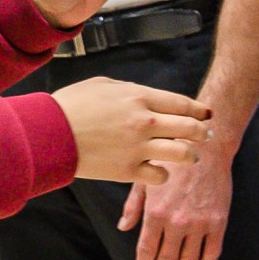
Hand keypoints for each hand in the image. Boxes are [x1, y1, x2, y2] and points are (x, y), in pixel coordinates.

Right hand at [52, 77, 213, 184]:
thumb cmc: (73, 104)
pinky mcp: (128, 171)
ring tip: (190, 157)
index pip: (182, 104)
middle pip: (189, 128)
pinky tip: (159, 171)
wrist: (51, 133)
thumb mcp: (104, 84)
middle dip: (203, 132)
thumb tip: (144, 97)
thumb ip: (130, 90)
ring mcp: (138, 148)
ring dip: (190, 155)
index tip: (207, 114)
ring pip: (182, 154)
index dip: (199, 110)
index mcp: (139, 97)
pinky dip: (163, 174)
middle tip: (207, 135)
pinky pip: (159, 175)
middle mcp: (144, 122)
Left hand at [116, 139, 233, 259]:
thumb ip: (134, 206)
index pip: (147, 250)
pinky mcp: (218, 221)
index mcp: (156, 212)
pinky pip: (212, 251)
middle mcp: (176, 221)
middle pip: (167, 259)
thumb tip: (124, 227)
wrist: (207, 148)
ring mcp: (199, 223)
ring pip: (189, 259)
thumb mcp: (146, 180)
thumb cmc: (172, 161)